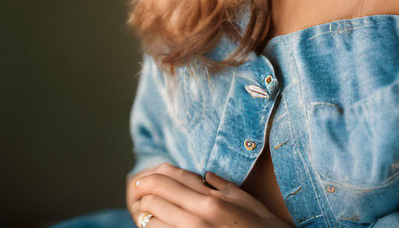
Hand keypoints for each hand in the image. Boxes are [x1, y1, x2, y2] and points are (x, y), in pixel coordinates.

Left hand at [128, 162, 293, 227]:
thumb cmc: (260, 225)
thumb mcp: (243, 199)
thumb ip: (221, 185)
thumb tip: (205, 175)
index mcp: (210, 199)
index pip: (171, 180)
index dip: (152, 177)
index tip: (142, 177)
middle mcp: (198, 216)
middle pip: (157, 197)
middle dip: (144, 193)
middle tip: (138, 191)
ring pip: (153, 220)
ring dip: (146, 213)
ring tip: (145, 210)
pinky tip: (157, 226)